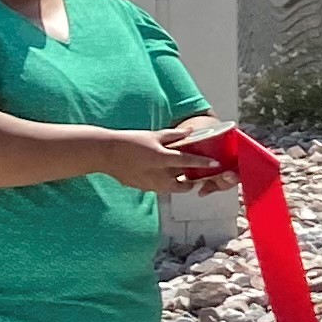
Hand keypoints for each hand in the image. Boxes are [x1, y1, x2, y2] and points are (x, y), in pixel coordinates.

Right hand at [93, 130, 207, 194]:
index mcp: (161, 158)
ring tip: (180, 176)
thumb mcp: (153, 135)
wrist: (105, 153)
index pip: (187, 162)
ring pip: (171, 189)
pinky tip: (163, 176)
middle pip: (182, 184)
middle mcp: (156, 174)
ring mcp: (148, 184)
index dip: (203, 163)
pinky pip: (158, 189)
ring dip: (178, 184)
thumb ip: (174, 135)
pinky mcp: (141, 188)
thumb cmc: (130, 141)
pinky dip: (164, 184)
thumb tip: (190, 131)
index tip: (216, 164)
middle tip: (196, 175)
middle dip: (192, 182)